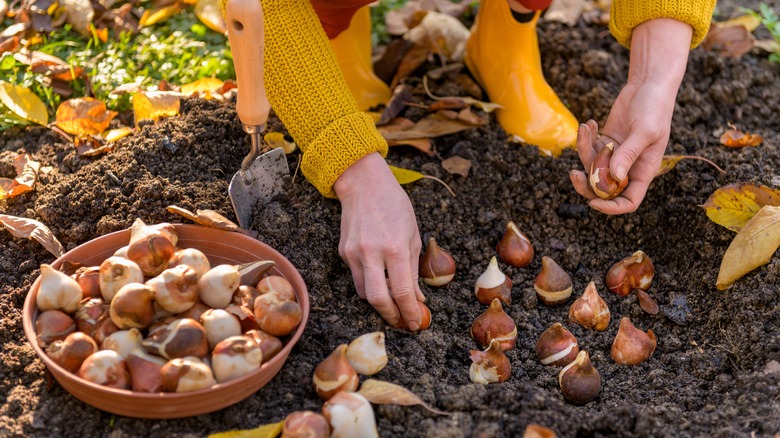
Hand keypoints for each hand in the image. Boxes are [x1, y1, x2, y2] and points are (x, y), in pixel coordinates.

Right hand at [333, 152, 424, 329]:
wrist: (364, 184)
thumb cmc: (395, 206)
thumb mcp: (413, 235)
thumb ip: (413, 270)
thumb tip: (417, 298)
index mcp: (395, 247)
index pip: (402, 291)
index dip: (410, 311)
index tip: (416, 322)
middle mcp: (372, 253)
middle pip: (378, 299)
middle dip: (391, 316)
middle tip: (402, 322)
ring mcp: (354, 253)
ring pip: (364, 292)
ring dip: (380, 303)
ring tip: (393, 305)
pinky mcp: (343, 252)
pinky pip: (357, 278)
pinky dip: (370, 285)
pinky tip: (380, 281)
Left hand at [569, 18, 692, 213]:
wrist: (648, 86)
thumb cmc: (654, 108)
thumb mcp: (645, 130)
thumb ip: (629, 153)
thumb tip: (614, 176)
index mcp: (643, 172)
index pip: (628, 201)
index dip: (611, 207)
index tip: (593, 203)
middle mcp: (628, 168)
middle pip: (603, 189)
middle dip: (586, 185)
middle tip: (573, 174)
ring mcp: (614, 155)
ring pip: (591, 167)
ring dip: (583, 151)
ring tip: (585, 128)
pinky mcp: (605, 142)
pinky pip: (589, 149)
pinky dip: (585, 139)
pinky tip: (589, 123)